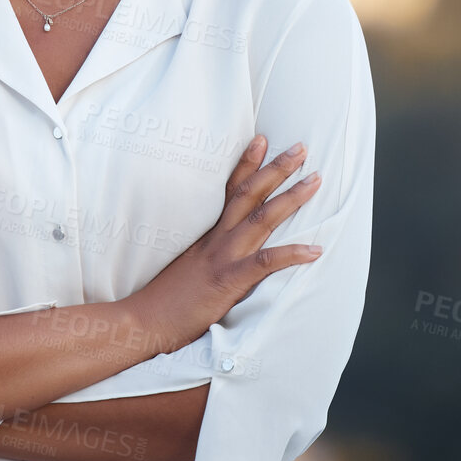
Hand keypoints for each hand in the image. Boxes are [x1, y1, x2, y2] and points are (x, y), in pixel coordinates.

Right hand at [125, 134, 321, 354]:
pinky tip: (316, 249)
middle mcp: (217, 239)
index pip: (229, 189)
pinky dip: (292, 254)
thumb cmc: (165, 299)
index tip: (262, 139)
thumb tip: (220, 248)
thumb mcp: (185, 265)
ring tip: (315, 180)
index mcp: (207, 234)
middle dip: (276, 168)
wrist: (144, 320)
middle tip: (301, 148)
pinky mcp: (229, 281)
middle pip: (249, 194)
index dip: (246, 163)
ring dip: (291, 197)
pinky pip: (265, 263)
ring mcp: (223, 257)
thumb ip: (205, 251)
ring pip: (262, 218)